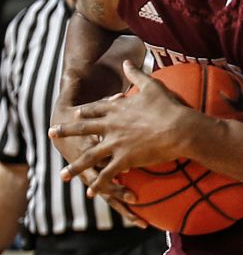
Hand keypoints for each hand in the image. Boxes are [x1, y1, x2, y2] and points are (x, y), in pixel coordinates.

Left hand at [49, 61, 191, 212]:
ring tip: (63, 176)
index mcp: (118, 108)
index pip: (96, 108)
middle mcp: (112, 126)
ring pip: (90, 157)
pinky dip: (99, 184)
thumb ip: (137, 74)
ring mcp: (116, 143)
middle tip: (51, 133)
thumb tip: (127, 61)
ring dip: (75, 168)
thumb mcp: (152, 85)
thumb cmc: (168, 106)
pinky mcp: (124, 159)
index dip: (85, 111)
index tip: (74, 113)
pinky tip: (90, 192)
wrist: (179, 128)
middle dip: (66, 131)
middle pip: (84, 129)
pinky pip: (108, 174)